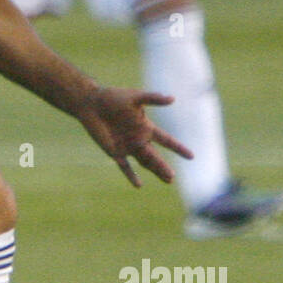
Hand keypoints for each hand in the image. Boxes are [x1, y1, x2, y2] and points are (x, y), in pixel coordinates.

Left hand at [75, 86, 192, 187]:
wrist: (92, 104)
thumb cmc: (113, 97)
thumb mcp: (135, 97)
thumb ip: (153, 98)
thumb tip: (173, 99)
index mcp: (146, 127)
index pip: (166, 140)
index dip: (178, 148)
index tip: (191, 156)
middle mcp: (139, 139)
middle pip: (155, 156)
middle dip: (163, 167)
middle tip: (172, 178)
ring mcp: (127, 146)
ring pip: (144, 162)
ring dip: (155, 171)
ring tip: (167, 180)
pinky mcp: (115, 151)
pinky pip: (125, 166)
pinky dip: (131, 175)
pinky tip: (138, 185)